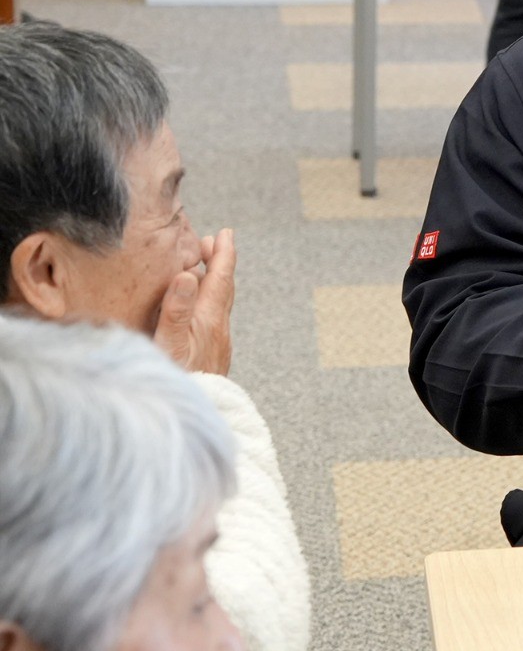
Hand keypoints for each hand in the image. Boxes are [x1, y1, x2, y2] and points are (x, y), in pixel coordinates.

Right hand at [155, 229, 235, 375]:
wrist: (197, 416)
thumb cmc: (177, 381)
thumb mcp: (169, 345)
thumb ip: (177, 310)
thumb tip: (189, 274)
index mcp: (209, 319)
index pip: (220, 278)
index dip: (222, 254)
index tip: (224, 234)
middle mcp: (219, 328)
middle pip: (223, 287)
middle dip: (219, 262)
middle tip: (211, 243)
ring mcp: (218, 342)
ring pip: (220, 303)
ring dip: (214, 281)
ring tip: (205, 270)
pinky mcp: (214, 355)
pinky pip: (214, 317)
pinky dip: (209, 301)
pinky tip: (201, 309)